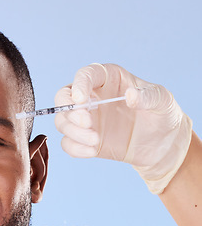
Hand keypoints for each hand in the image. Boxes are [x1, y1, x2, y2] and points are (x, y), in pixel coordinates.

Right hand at [54, 63, 192, 193]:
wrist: (161, 144)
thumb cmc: (161, 115)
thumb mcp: (163, 101)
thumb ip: (148, 96)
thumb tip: (130, 96)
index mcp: (108, 79)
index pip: (85, 75)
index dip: (79, 85)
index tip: (82, 100)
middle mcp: (92, 97)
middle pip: (63, 97)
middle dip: (69, 110)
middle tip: (86, 122)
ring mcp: (86, 120)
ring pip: (62, 122)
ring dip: (73, 132)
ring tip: (95, 141)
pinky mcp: (84, 140)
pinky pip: (68, 143)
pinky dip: (75, 148)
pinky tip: (92, 151)